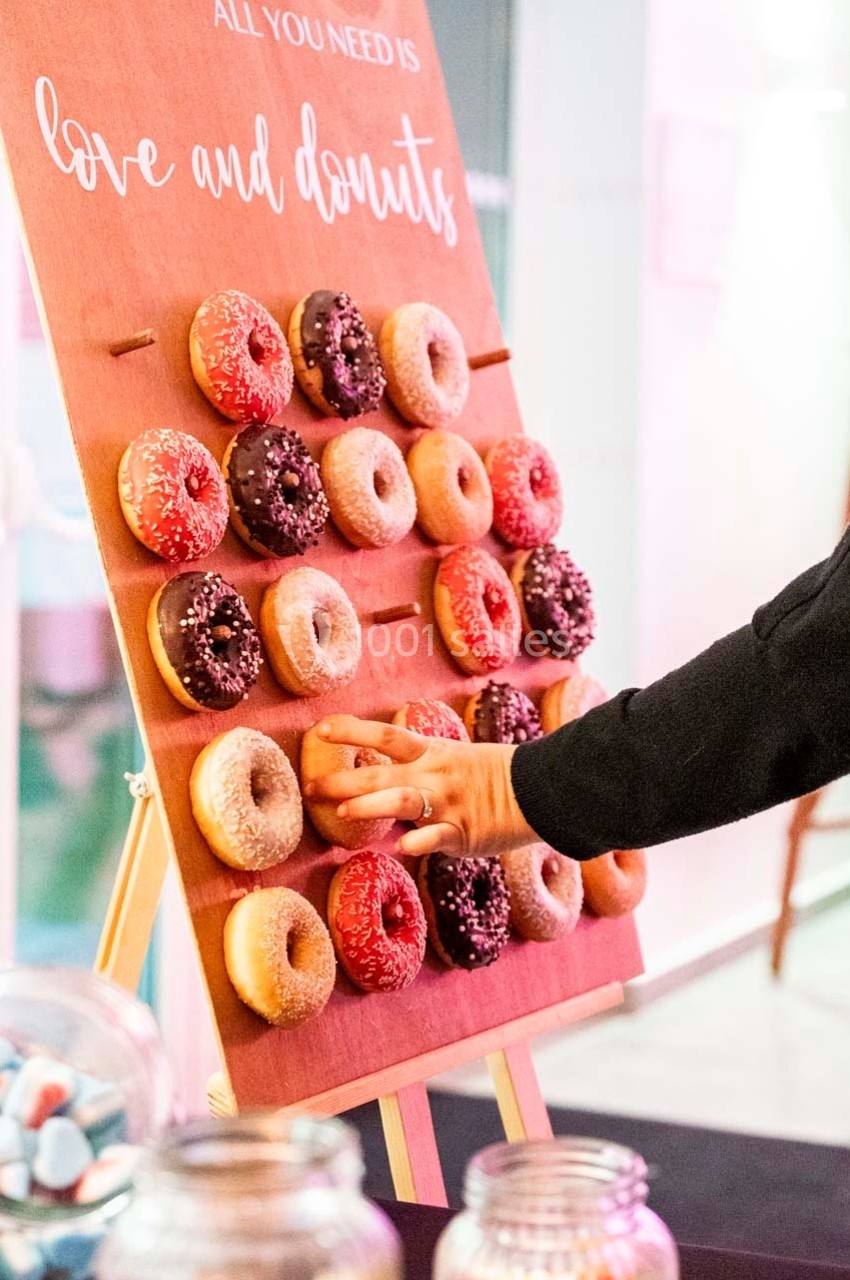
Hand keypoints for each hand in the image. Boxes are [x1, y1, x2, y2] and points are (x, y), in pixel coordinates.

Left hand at [302, 714, 538, 856]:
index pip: (385, 735)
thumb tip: (376, 772)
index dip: (352, 731)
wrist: (537, 788)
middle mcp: (433, 774)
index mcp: (430, 753)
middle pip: (381, 772)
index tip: (320, 730)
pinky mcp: (462, 832)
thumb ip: (416, 764)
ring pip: (404, 801)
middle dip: (342, 780)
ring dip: (372, 805)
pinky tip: (402, 848)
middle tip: (309, 788)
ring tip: (344, 813)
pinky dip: (420, 842)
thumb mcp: (450, 757)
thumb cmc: (490, 775)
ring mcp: (446, 803)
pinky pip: (438, 837)